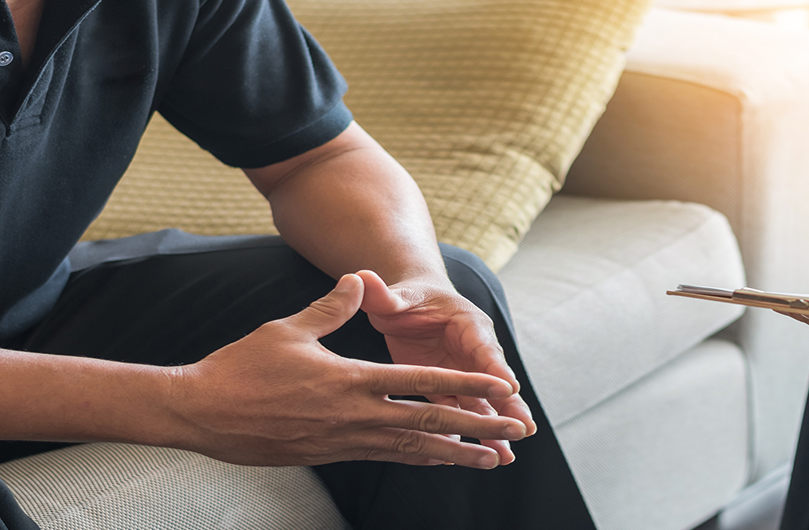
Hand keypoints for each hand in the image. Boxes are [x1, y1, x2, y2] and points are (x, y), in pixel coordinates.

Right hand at [164, 274, 527, 467]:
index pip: (423, 384)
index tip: (503, 391)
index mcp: (352, 382)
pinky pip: (388, 457)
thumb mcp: (290, 329)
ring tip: (493, 459)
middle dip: (480, 428)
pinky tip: (438, 459)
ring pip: (414, 449)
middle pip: (431, 423)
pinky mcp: (332, 454)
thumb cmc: (241, 368)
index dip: (468, 387)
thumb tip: (358, 279)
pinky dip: (419, 458)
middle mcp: (357, 417)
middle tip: (518, 433)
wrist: (200, 413)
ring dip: (457, 453)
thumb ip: (332, 307)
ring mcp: (345, 441)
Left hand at [356, 270, 533, 465]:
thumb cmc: (407, 298)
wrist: (410, 306)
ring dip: (495, 428)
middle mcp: (474, 351)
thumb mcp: (396, 296)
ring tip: (507, 456)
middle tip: (525, 429)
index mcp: (467, 324)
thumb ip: (384, 294)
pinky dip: (473, 434)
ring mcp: (464, 373)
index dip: (496, 368)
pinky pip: (465, 413)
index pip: (484, 347)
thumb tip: (362, 277)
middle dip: (510, 406)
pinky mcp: (450, 389)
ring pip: (484, 404)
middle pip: (495, 381)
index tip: (509, 388)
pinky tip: (482, 457)